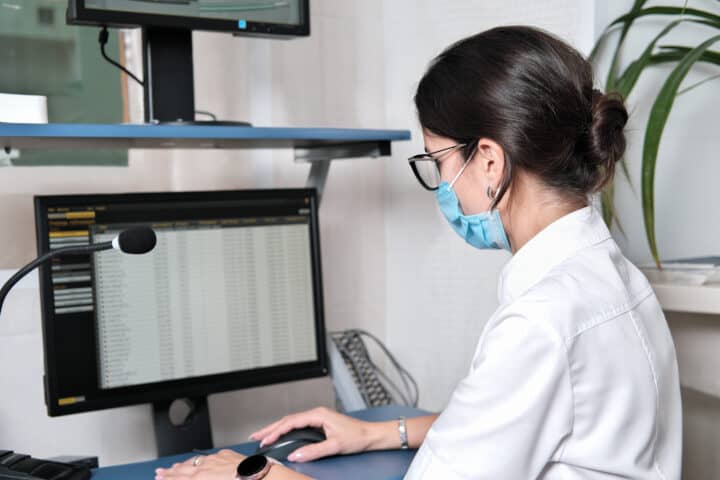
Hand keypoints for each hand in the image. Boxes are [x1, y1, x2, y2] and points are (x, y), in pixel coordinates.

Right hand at [155, 449, 244, 479]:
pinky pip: (208, 456)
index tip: (159, 478)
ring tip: (174, 467)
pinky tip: (198, 460)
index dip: (168, 478)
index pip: (179, 478)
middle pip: (183, 469)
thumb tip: (192, 478)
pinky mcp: (225, 454)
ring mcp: (215, 459)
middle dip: (170, 471)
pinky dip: (200, 459)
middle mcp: (205, 467)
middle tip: (160, 472)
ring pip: (194, 461)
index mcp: (201, 478)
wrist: (258, 477)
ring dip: (183, 465)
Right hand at [250, 407, 374, 462]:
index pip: (291, 422)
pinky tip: (280, 435)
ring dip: (276, 429)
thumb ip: (314, 451)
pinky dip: (286, 430)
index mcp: (318, 415)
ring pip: (291, 422)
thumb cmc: (357, 437)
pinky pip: (298, 425)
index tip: (265, 440)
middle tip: (255, 436)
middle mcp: (316, 414)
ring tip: (263, 436)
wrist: (370, 435)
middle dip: (270, 428)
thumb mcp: (334, 445)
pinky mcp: (319, 423)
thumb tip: (295, 455)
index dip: (275, 431)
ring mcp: (317, 418)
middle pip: (288, 420)